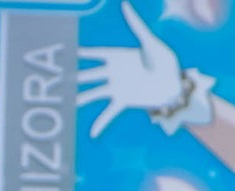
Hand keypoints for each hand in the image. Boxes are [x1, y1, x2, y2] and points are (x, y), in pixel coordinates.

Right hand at [77, 3, 210, 137]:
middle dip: (75, 77)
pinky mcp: (125, 101)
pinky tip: (92, 133)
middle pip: (89, 74)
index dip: (81, 53)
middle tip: (59, 79)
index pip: (94, 54)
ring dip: (82, 98)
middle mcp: (114, 72)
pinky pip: (110, 113)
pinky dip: (101, 123)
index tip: (66, 51)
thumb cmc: (165, 61)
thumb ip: (136, 25)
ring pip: (95, 93)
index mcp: (117, 56)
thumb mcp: (151, 42)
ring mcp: (118, 87)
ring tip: (68, 103)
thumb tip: (125, 4)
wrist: (174, 84)